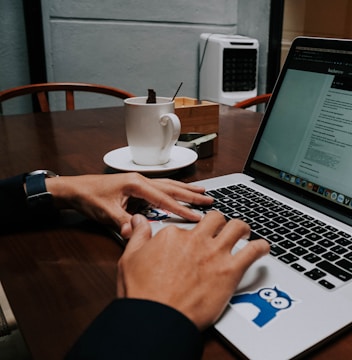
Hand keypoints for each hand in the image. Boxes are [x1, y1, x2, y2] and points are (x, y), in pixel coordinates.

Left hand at [45, 173, 212, 237]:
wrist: (74, 189)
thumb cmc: (89, 197)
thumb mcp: (106, 213)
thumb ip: (123, 222)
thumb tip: (135, 232)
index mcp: (136, 184)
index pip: (164, 199)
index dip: (181, 209)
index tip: (196, 217)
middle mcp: (141, 181)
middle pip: (172, 188)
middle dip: (191, 195)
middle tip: (209, 200)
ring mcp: (139, 183)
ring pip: (168, 186)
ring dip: (186, 190)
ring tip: (202, 192)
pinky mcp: (137, 187)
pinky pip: (161, 189)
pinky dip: (174, 191)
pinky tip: (181, 193)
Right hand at [117, 212, 269, 329]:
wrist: (157, 319)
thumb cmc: (143, 295)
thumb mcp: (129, 259)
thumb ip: (137, 236)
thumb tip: (138, 220)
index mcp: (172, 235)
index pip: (186, 225)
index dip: (189, 235)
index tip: (190, 243)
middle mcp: (196, 240)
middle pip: (215, 219)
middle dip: (219, 223)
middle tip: (221, 232)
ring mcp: (214, 254)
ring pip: (237, 227)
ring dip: (242, 229)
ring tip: (244, 234)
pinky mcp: (230, 270)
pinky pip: (253, 251)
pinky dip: (261, 247)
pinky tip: (263, 248)